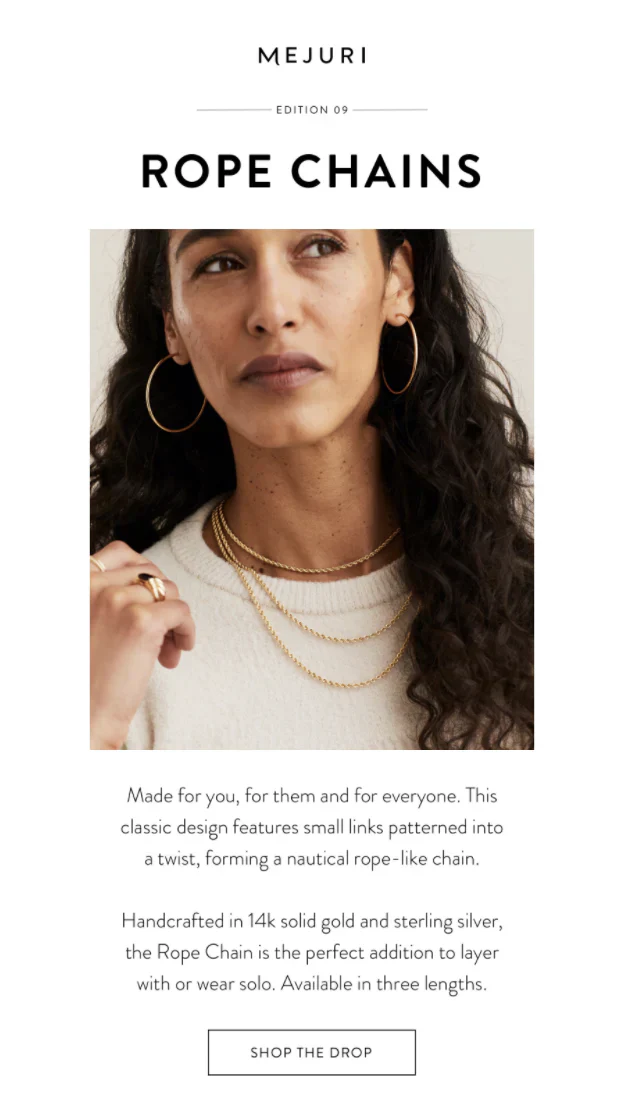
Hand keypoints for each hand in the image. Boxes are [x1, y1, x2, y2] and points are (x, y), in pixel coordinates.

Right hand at [90, 541, 194, 748]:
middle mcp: (94, 584)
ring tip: (166, 649)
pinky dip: (186, 630)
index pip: (120, 552)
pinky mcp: (142, 621)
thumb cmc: (86, 674)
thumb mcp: (87, 622)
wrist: (83, 713)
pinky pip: (182, 611)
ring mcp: (118, 600)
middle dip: (160, 601)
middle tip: (161, 633)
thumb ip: (107, 597)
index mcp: (77, 583)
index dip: (143, 572)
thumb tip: (152, 583)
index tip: (152, 597)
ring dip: (174, 619)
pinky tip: (178, 652)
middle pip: (150, 574)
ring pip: (169, 591)